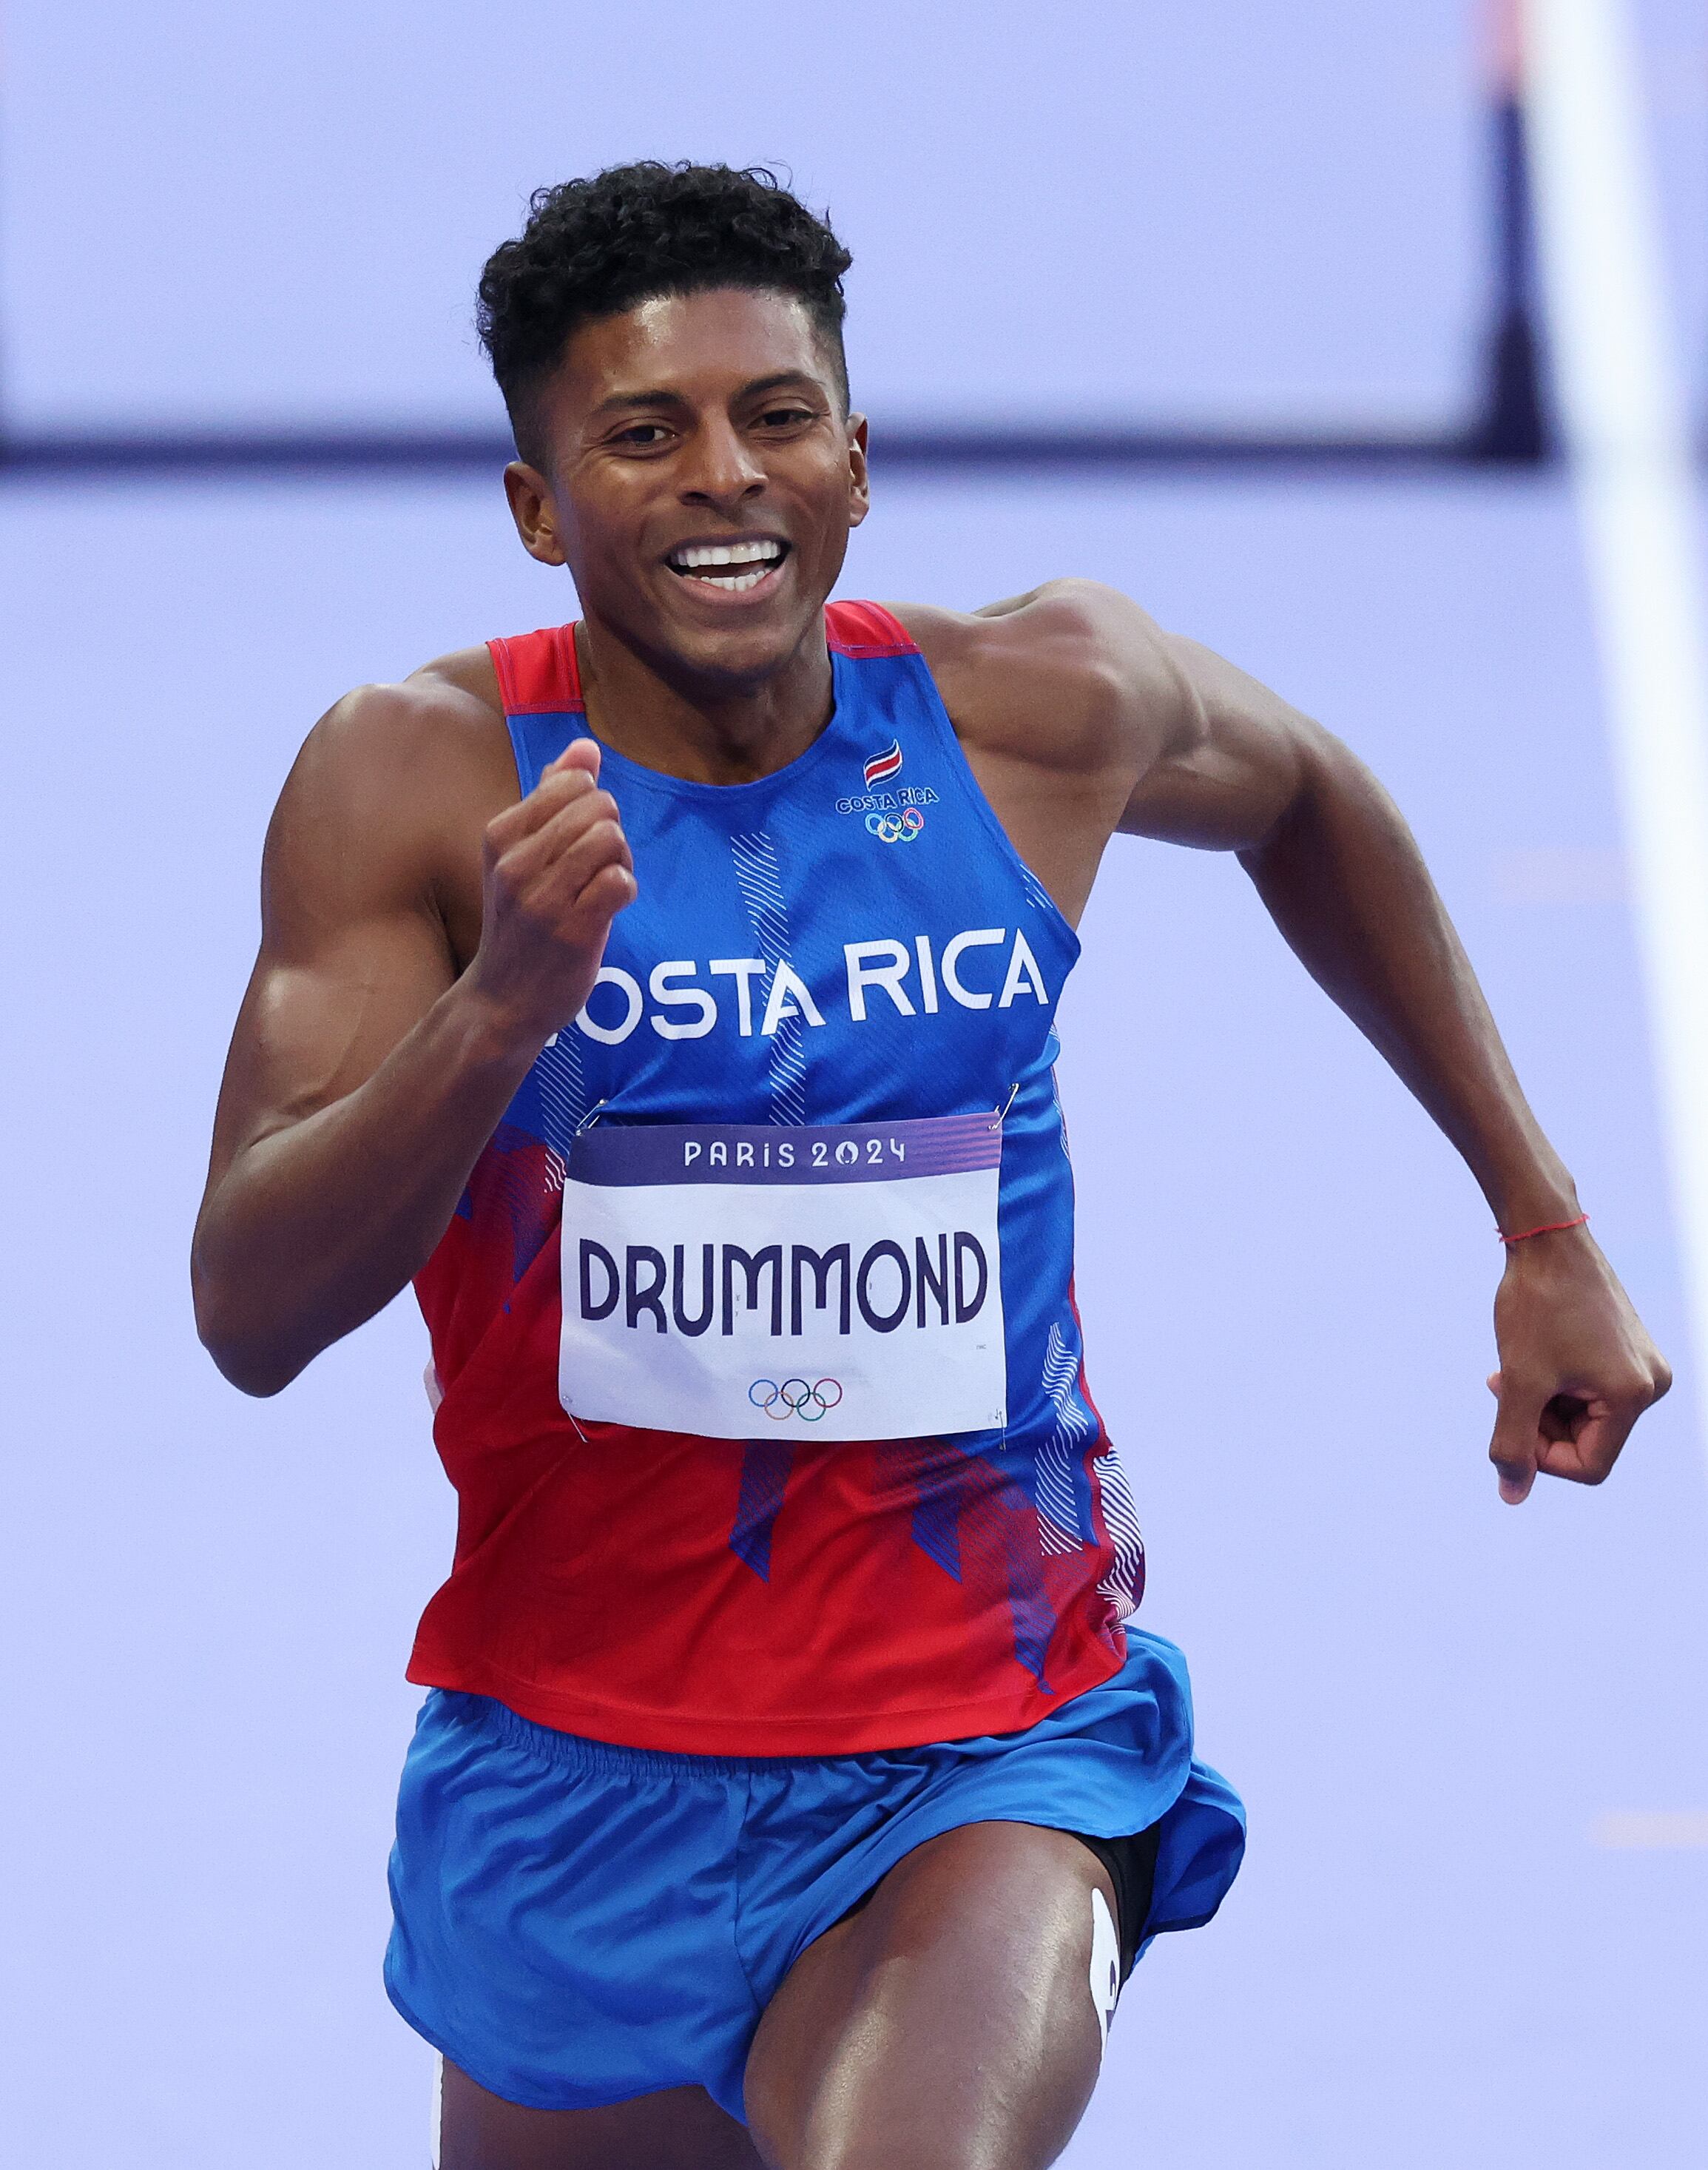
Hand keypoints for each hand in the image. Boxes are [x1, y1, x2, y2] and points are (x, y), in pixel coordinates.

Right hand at [465, 739, 636, 1043]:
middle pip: (599, 806)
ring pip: (611, 839)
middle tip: (595, 869)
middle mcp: (515, 862)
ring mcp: (542, 898)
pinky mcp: (573, 930)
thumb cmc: (520, 923)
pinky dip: (625, 890)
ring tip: (602, 888)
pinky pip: (620, 881)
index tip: (578, 841)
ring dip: (620, 862)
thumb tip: (586, 746)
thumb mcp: (521, 855)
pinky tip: (608, 910)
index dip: (592, 806)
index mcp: (500, 835)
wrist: (501, 1002)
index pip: (573, 782)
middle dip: (611, 833)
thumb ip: (552, 797)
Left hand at [1486, 1227, 1670, 1503]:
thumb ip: (1512, 1442)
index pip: (1588, 1466)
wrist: (1546, 1237)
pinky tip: (1530, 1354)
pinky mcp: (1627, 1350)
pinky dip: (1553, 1382)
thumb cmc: (1535, 1305)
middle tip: (1502, 1383)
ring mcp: (1641, 1365)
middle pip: (1586, 1441)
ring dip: (1541, 1401)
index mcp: (1635, 1396)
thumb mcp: (1519, 1381)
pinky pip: (1588, 1389)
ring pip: (1582, 1415)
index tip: (1508, 1420)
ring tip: (1511, 1366)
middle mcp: (1651, 1384)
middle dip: (1538, 1421)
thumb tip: (1511, 1495)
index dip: (1541, 1457)